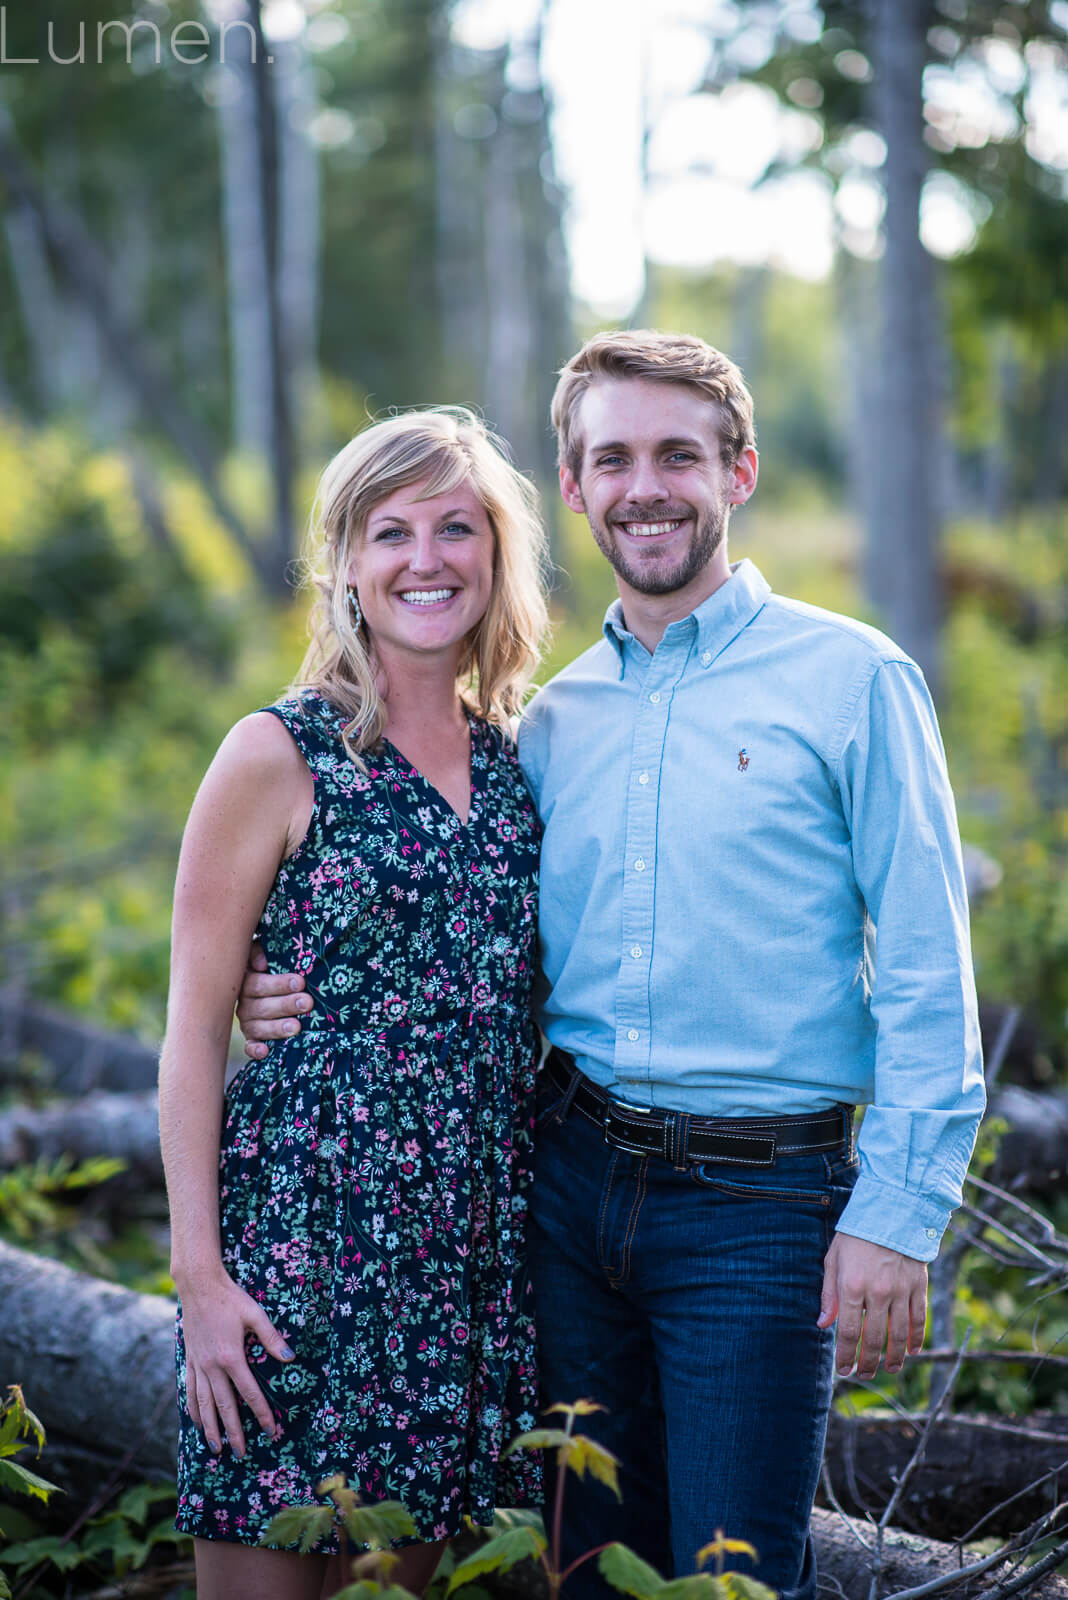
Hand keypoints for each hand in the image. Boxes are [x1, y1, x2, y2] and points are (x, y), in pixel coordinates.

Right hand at [180, 1271, 294, 1455]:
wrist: (198, 1286)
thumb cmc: (230, 1298)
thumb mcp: (255, 1314)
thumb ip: (272, 1338)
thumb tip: (290, 1358)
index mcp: (231, 1357)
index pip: (249, 1393)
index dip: (262, 1413)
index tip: (271, 1431)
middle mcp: (212, 1366)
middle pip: (224, 1406)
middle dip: (233, 1432)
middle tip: (240, 1453)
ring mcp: (198, 1364)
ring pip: (203, 1404)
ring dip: (210, 1428)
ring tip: (216, 1448)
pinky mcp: (189, 1360)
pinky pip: (189, 1391)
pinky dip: (193, 1410)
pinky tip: (197, 1423)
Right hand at [235, 940, 310, 1058]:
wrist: (268, 987)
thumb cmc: (272, 966)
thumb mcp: (264, 954)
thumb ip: (259, 952)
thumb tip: (262, 963)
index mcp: (247, 982)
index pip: (258, 984)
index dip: (278, 984)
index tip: (300, 982)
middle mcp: (244, 1004)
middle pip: (262, 1007)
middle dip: (286, 1005)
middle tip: (306, 1003)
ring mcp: (248, 1023)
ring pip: (259, 1028)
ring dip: (277, 1028)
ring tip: (297, 1027)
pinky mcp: (252, 1039)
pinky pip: (250, 1047)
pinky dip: (255, 1050)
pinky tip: (266, 1051)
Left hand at [818, 1233, 926, 1378]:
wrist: (892, 1209)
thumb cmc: (857, 1234)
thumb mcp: (834, 1259)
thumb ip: (828, 1294)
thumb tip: (822, 1325)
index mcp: (852, 1286)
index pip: (848, 1332)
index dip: (846, 1355)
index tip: (844, 1370)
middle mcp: (877, 1292)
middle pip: (874, 1339)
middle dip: (869, 1362)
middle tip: (865, 1375)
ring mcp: (900, 1290)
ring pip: (898, 1335)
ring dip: (893, 1357)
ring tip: (888, 1370)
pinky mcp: (918, 1286)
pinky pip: (918, 1319)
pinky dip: (916, 1338)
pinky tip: (911, 1351)